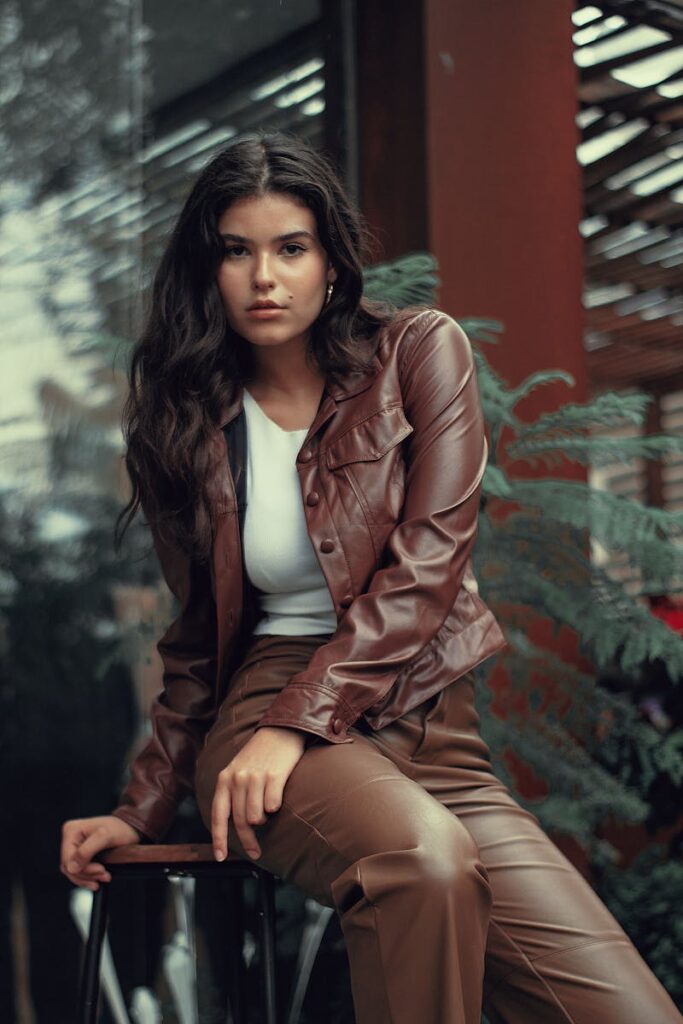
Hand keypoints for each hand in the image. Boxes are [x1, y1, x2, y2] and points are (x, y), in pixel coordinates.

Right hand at [60, 815, 140, 890]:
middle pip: (69, 867)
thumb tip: (72, 867)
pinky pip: (79, 872)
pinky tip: (98, 878)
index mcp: (71, 830)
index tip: (100, 870)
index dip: (83, 869)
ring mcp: (75, 847)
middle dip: (87, 875)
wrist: (130, 829)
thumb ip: (87, 851)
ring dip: (88, 878)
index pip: (67, 858)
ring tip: (104, 877)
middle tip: (104, 875)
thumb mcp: (105, 837)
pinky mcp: (81, 855)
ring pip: (73, 872)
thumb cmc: (120, 828)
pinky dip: (89, 877)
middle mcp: (70, 838)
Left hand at [211, 725, 305, 861]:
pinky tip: (278, 794)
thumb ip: (233, 794)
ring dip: (265, 819)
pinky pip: (273, 806)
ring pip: (257, 817)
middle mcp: (237, 779)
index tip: (220, 857)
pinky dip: (276, 806)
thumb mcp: (238, 770)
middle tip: (256, 851)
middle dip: (249, 841)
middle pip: (241, 822)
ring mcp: (255, 777)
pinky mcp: (274, 776)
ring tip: (268, 806)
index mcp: (225, 779)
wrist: (281, 729)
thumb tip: (236, 826)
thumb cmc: (260, 754)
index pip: (218, 815)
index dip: (219, 839)